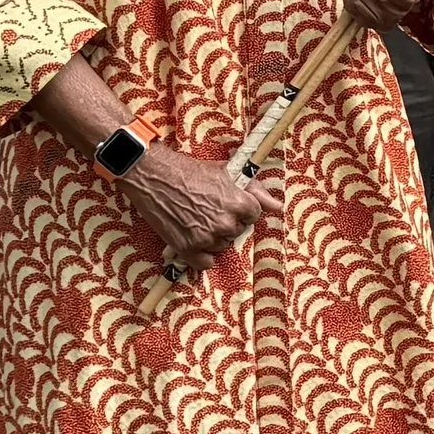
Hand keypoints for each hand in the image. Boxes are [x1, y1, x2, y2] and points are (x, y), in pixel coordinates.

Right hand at [118, 145, 274, 272]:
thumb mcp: (227, 173)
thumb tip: (278, 207)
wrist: (155, 176)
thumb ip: (256, 191)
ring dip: (213, 237)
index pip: (253, 215)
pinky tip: (193, 238)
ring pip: (222, 246)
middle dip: (226, 222)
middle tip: (207, 208)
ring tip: (197, 218)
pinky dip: (201, 255)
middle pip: (237, 231)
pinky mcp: (188, 248)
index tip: (225, 202)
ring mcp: (207, 237)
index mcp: (240, 203)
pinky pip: (206, 263)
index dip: (240, 208)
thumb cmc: (191, 171)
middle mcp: (226, 223)